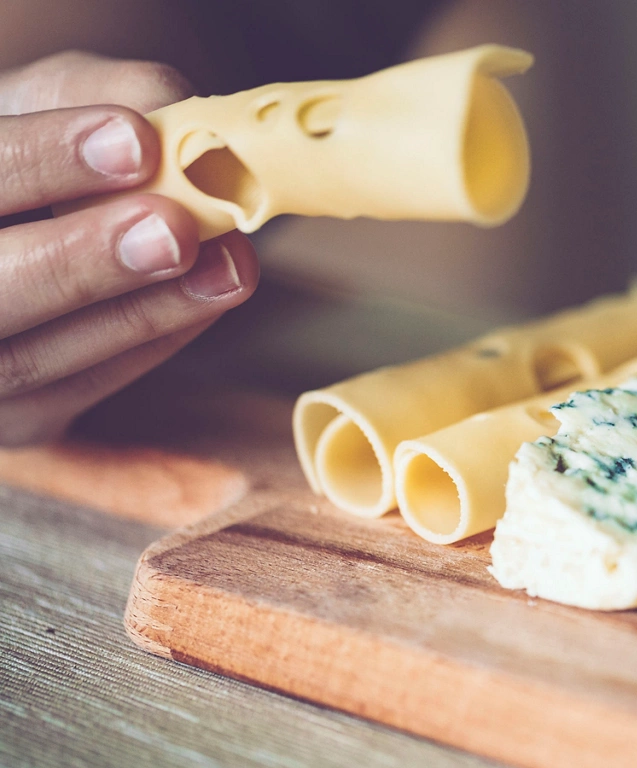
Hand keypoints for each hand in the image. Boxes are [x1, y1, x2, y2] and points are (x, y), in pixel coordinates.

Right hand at [0, 51, 257, 444]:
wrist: (43, 225)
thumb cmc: (45, 150)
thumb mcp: (58, 98)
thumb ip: (106, 93)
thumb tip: (169, 118)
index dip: (42, 161)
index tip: (137, 142)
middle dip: (82, 260)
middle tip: (176, 230)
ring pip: (34, 357)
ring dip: (141, 311)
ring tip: (228, 265)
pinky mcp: (18, 418)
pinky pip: (82, 388)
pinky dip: (152, 342)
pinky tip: (211, 296)